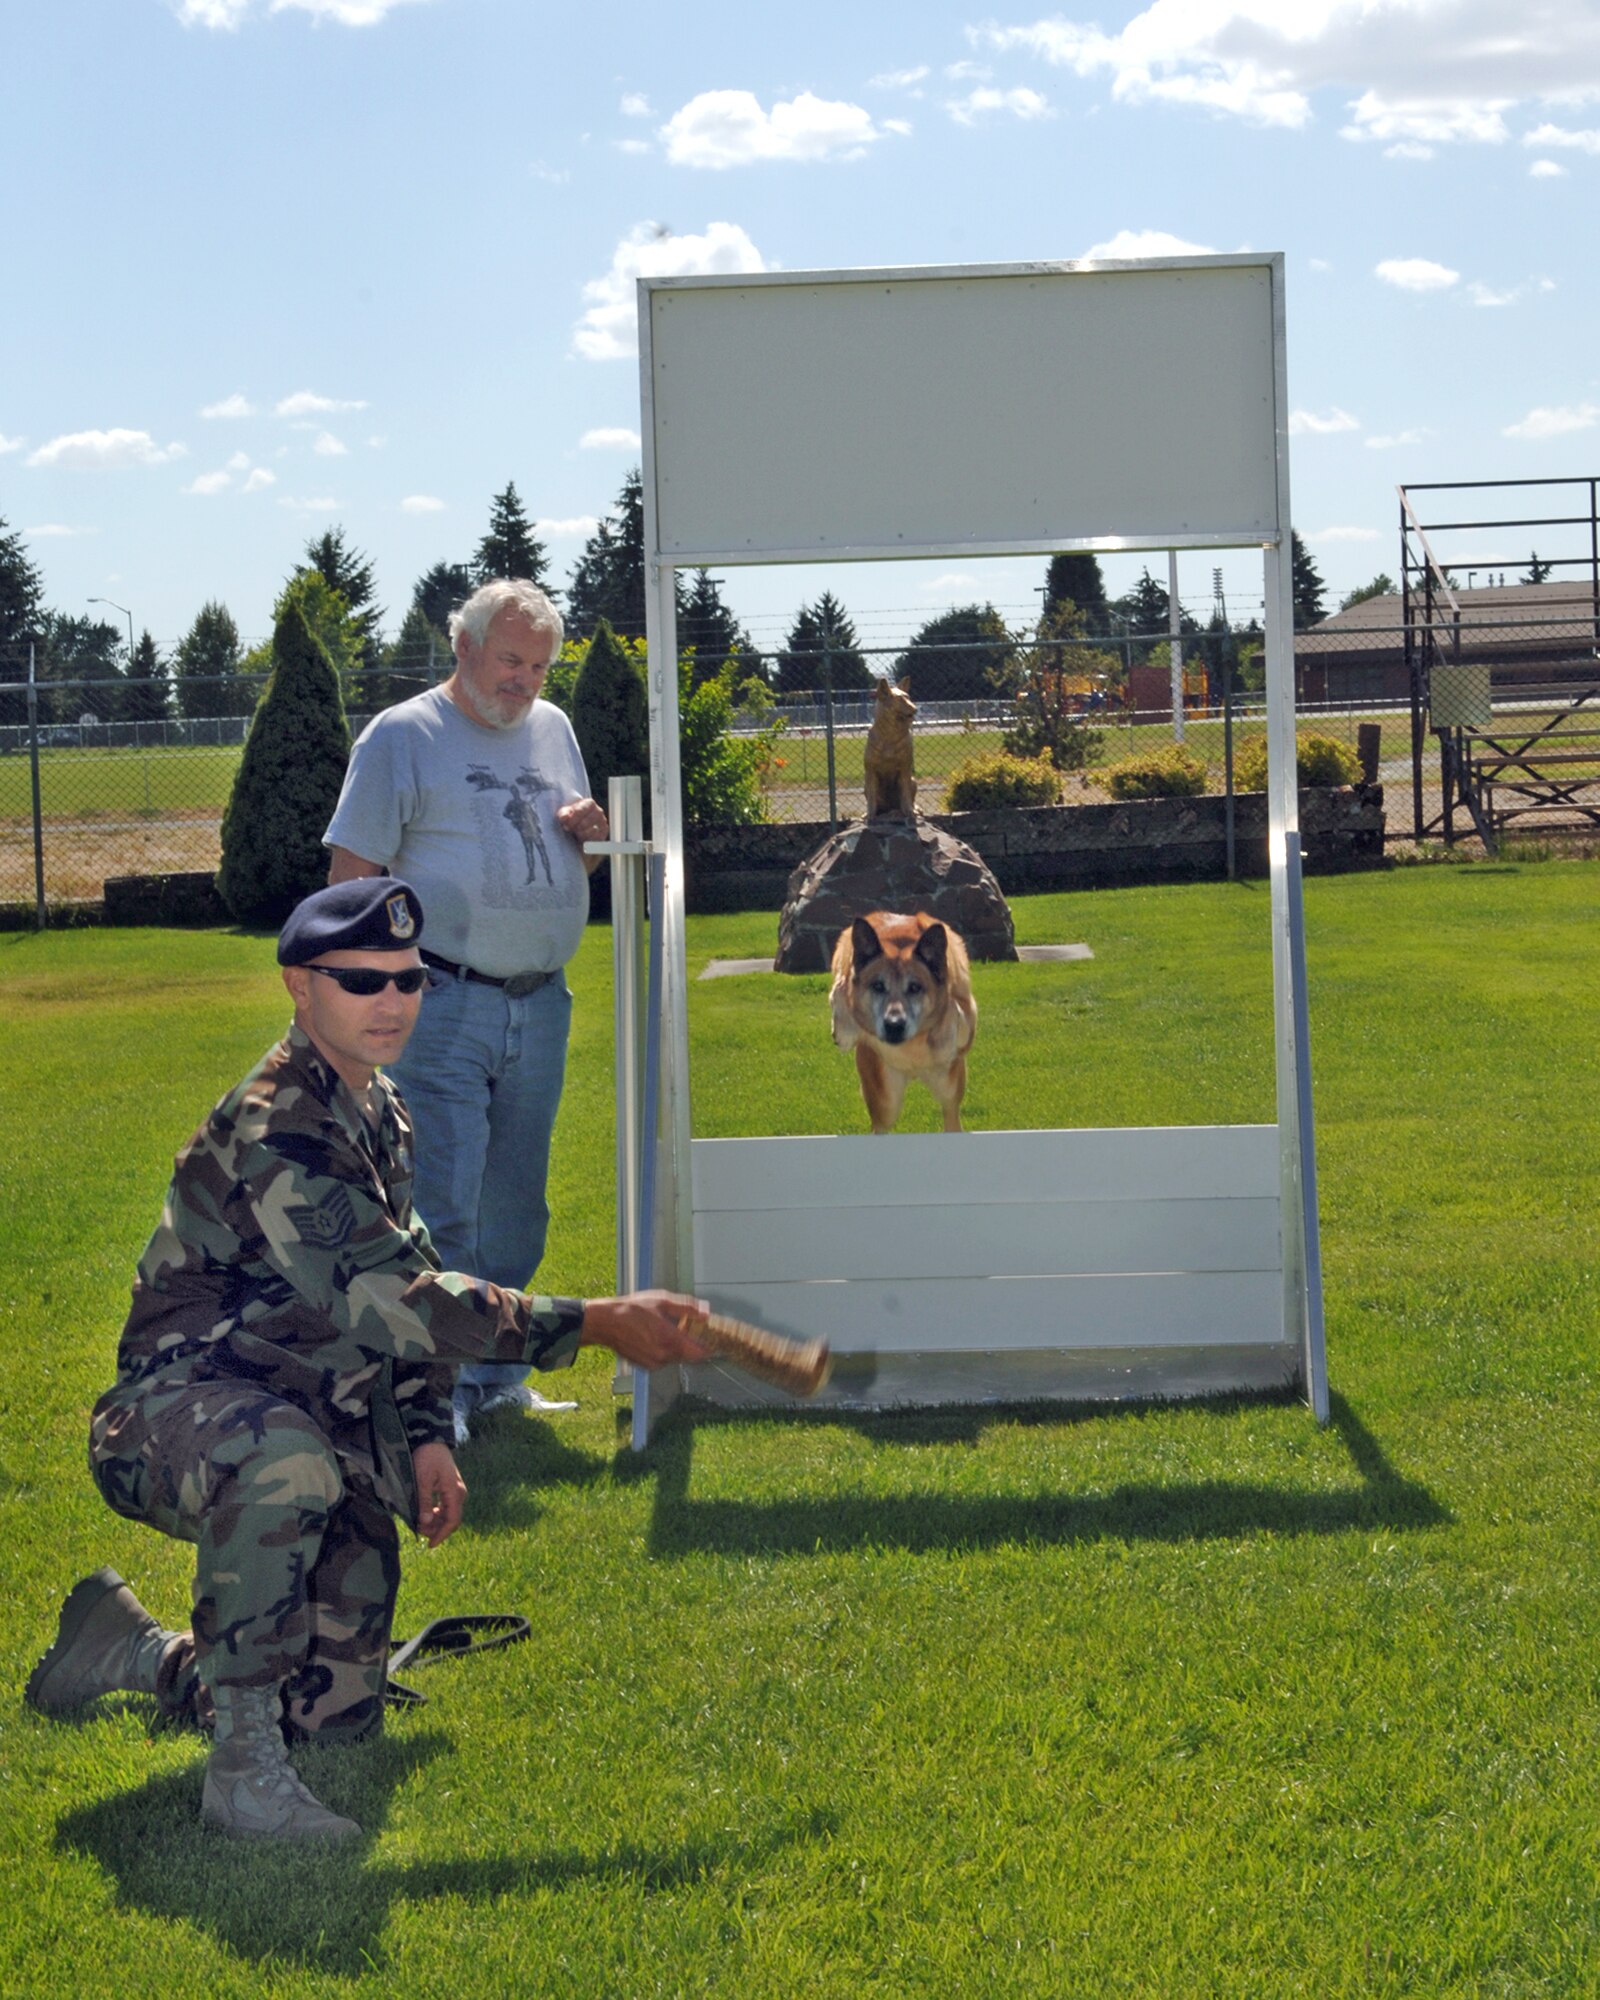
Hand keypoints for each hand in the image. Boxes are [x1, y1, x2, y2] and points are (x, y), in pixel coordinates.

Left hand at [412, 1440, 466, 1546]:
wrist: (432, 1441)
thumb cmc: (427, 1458)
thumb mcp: (422, 1480)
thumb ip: (424, 1501)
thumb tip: (425, 1522)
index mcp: (455, 1492)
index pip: (452, 1520)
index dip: (442, 1534)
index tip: (429, 1545)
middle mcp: (459, 1493)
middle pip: (451, 1519)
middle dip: (436, 1529)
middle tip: (418, 1530)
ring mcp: (455, 1491)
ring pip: (448, 1514)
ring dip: (435, 1522)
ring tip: (419, 1523)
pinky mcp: (450, 1488)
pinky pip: (446, 1507)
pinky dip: (436, 1514)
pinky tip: (425, 1514)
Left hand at [556, 796, 608, 845]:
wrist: (579, 824)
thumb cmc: (572, 816)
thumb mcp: (566, 812)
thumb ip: (564, 813)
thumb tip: (564, 817)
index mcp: (589, 803)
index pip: (580, 811)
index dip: (572, 819)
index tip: (566, 824)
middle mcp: (598, 812)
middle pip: (585, 823)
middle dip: (575, 828)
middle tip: (569, 829)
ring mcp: (602, 823)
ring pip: (590, 832)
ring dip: (580, 834)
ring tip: (576, 833)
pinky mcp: (603, 834)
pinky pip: (595, 840)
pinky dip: (587, 840)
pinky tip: (582, 838)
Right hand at [580, 1290, 710, 1368]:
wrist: (605, 1323)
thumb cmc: (631, 1309)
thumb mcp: (662, 1301)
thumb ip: (687, 1307)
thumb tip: (706, 1312)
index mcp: (670, 1339)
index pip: (700, 1353)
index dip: (708, 1347)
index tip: (712, 1339)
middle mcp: (664, 1356)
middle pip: (689, 1356)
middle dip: (691, 1344)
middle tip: (687, 1328)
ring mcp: (654, 1363)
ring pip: (675, 1358)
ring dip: (676, 1347)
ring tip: (665, 1329)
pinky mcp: (645, 1366)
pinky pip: (662, 1360)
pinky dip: (664, 1351)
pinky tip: (654, 1337)